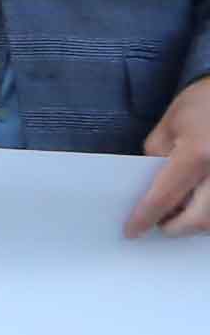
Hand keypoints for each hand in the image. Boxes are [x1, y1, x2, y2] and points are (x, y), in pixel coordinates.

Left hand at [129, 77, 209, 238]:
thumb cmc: (202, 103)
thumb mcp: (168, 127)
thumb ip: (157, 160)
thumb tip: (152, 191)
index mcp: (198, 154)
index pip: (166, 197)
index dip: (146, 218)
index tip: (132, 231)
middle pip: (198, 220)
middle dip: (175, 227)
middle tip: (159, 223)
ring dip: (196, 224)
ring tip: (181, 212)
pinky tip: (200, 205)